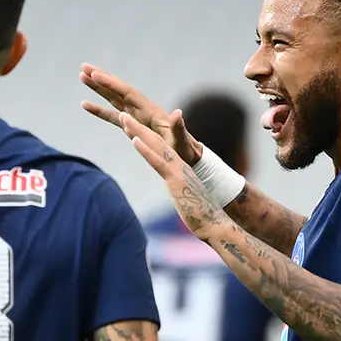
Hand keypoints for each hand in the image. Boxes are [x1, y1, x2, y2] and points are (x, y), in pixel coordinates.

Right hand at [79, 63, 203, 164]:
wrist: (187, 155)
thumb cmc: (184, 149)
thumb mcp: (181, 141)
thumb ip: (179, 127)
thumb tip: (178, 113)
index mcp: (150, 111)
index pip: (128, 93)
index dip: (112, 84)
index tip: (96, 74)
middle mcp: (142, 109)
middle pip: (118, 90)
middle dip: (101, 79)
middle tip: (83, 67)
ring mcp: (135, 116)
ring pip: (113, 99)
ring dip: (98, 88)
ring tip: (81, 76)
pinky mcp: (131, 125)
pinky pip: (112, 115)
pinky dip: (99, 110)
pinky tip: (85, 104)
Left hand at [119, 113, 226, 239]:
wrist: (216, 225)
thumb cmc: (203, 218)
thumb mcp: (187, 202)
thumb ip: (181, 194)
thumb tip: (180, 197)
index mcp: (180, 171)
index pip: (160, 150)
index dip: (146, 137)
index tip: (133, 129)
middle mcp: (179, 166)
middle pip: (155, 142)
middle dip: (138, 128)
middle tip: (123, 115)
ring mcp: (178, 171)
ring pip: (155, 145)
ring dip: (138, 131)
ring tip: (124, 118)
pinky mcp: (176, 180)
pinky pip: (158, 162)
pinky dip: (146, 149)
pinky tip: (134, 140)